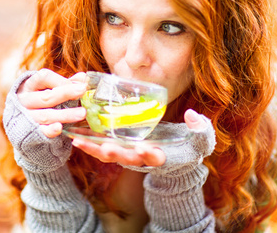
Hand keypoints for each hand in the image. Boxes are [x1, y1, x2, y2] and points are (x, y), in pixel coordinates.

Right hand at [17, 69, 86, 137]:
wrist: (17, 121)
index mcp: (29, 85)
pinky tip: (59, 128)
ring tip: (82, 113)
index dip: (61, 80)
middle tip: (83, 90)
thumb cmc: (36, 99)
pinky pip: (41, 131)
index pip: (43, 77)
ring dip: (65, 114)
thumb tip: (82, 77)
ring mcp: (26, 116)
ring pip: (45, 115)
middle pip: (46, 96)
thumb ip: (63, 83)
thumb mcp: (45, 88)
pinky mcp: (30, 132)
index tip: (78, 85)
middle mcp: (25, 100)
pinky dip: (50, 130)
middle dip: (65, 93)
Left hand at [71, 109, 210, 167]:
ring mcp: (130, 156)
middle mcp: (143, 159)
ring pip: (109, 155)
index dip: (150, 154)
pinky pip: (102, 149)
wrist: (177, 160)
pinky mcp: (121, 150)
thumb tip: (192, 114)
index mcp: (163, 156)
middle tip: (105, 148)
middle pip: (126, 158)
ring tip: (78, 141)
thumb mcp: (201, 141)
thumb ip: (200, 129)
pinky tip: (75, 136)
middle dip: (115, 154)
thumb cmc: (190, 149)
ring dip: (94, 149)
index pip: (156, 157)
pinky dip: (90, 144)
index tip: (145, 149)